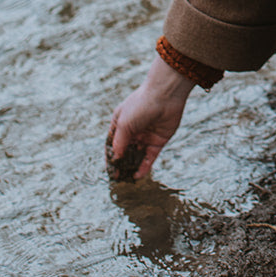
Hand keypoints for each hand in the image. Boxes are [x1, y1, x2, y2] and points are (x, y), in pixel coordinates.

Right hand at [106, 55, 195, 180]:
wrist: (165, 95)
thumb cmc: (141, 105)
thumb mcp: (125, 124)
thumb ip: (119, 143)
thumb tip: (115, 159)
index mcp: (120, 124)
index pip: (113, 145)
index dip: (111, 158)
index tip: (109, 172)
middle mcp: (132, 131)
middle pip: (125, 152)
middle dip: (122, 166)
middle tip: (118, 180)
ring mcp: (145, 136)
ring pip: (137, 156)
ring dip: (132, 168)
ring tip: (127, 181)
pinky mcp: (158, 141)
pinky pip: (150, 157)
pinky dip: (144, 166)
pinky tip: (139, 176)